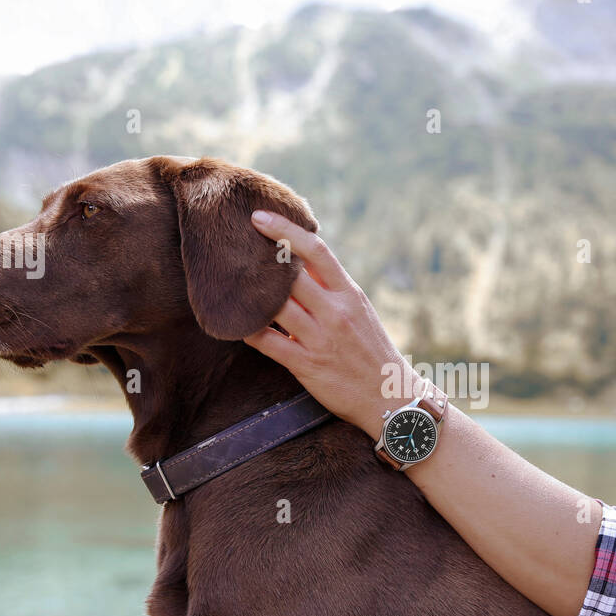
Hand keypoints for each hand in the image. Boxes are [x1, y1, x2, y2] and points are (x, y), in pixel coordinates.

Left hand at [243, 210, 420, 437]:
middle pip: (290, 275)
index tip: (259, 218)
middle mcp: (335, 312)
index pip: (316, 251)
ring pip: (274, 306)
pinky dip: (247, 329)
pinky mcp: (306, 364)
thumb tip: (299, 261)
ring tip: (226, 282)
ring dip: (248, 294)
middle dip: (259, 260)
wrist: (389, 398)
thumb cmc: (371, 351)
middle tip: (231, 249)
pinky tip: (234, 322)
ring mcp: (320, 338)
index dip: (285, 230)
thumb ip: (332, 287)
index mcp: (349, 293)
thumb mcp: (359, 311)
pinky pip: (267, 342)